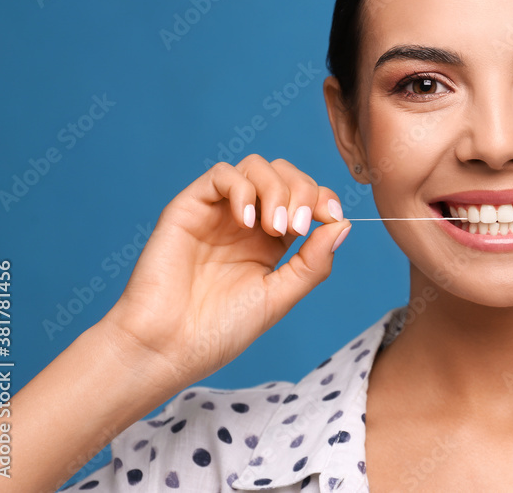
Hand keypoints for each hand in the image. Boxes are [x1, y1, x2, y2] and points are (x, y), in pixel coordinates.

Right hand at [101, 155, 351, 388]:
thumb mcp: (280, 296)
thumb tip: (342, 224)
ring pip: (256, 166)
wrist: (169, 346)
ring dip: (277, 189)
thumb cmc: (220, 329)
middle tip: (298, 228)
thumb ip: (313, 262)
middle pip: (286, 174)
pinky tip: (247, 221)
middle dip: (303, 192)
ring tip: (275, 228)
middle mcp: (247, 221)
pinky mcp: (189, 207)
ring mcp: (219, 212)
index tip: (331, 218)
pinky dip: (243, 189)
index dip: (324, 198)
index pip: (306, 197)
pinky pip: (221, 174)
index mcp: (272, 241)